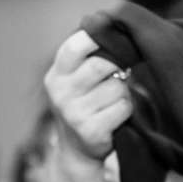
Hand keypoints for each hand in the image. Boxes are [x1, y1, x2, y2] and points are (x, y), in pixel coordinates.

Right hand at [42, 29, 134, 164]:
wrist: (76, 151)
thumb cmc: (84, 104)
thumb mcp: (75, 79)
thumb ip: (89, 57)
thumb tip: (121, 31)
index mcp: (56, 75)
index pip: (77, 45)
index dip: (98, 38)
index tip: (111, 41)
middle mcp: (61, 93)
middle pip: (102, 64)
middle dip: (117, 67)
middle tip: (117, 75)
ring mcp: (74, 113)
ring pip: (117, 86)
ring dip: (123, 92)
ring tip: (111, 101)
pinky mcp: (91, 131)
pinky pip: (123, 107)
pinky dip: (126, 110)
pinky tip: (114, 116)